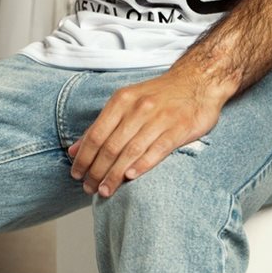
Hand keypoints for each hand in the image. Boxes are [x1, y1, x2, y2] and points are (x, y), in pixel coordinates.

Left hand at [66, 67, 225, 196]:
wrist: (196, 81)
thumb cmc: (157, 96)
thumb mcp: (125, 103)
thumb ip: (100, 126)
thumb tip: (74, 150)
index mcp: (121, 101)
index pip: (96, 134)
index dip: (84, 157)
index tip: (76, 174)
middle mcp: (139, 109)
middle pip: (111, 146)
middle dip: (96, 171)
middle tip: (89, 188)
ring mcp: (160, 118)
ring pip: (131, 151)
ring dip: (115, 174)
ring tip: (105, 190)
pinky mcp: (179, 128)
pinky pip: (157, 150)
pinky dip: (142, 164)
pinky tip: (130, 177)